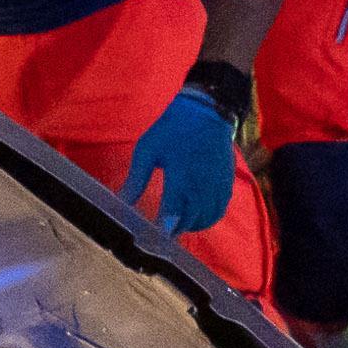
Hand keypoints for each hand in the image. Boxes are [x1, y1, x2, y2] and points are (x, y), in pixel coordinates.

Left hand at [120, 86, 243, 238]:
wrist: (207, 111)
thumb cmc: (173, 129)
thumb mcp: (148, 150)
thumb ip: (136, 180)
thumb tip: (121, 202)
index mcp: (180, 179)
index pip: (171, 217)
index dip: (161, 230)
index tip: (150, 236)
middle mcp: (201, 187)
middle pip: (189, 222)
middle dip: (174, 229)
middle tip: (161, 230)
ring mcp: (217, 187)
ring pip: (206, 220)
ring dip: (191, 226)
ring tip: (177, 223)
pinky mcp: (226, 184)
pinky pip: (219, 211)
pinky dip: (207, 218)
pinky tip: (195, 215)